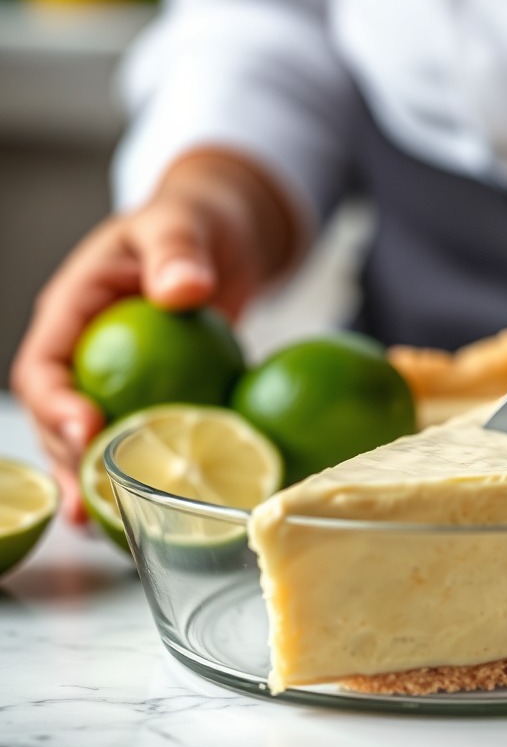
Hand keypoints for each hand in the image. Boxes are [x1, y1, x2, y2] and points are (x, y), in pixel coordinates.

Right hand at [10, 150, 299, 520]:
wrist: (222, 234)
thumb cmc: (192, 220)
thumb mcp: (181, 222)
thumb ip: (177, 251)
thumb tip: (184, 289)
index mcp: (74, 311)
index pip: (44, 366)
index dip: (54, 404)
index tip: (88, 430)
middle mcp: (87, 352)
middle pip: (58, 418)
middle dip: (69, 462)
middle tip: (93, 501)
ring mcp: (119, 378)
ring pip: (93, 439)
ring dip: (95, 482)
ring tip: (105, 526)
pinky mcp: (155, 395)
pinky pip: (144, 435)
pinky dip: (147, 469)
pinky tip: (157, 506)